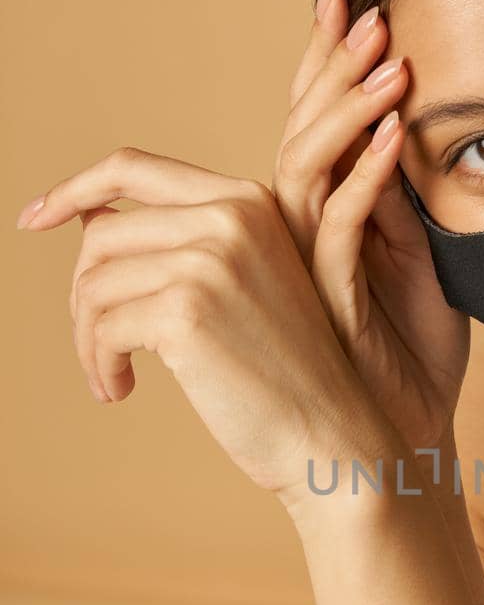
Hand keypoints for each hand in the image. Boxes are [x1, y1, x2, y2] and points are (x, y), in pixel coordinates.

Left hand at [16, 149, 401, 510]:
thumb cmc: (285, 373)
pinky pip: (102, 328)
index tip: (33, 221)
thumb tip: (86, 220)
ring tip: (111, 376)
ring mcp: (209, 261)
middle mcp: (229, 217)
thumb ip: (186, 241)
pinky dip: (99, 364)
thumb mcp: (247, 284)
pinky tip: (120, 391)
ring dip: (88, 339)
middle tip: (97, 346)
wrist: (330, 436)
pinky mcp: (185, 311)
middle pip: (101, 234)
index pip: (131, 168)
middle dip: (83, 296)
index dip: (72, 190)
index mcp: (246, 200)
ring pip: (94, 283)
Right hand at [270, 0, 469, 459]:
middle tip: (364, 4)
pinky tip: (397, 134)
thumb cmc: (412, 362)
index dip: (325, 60)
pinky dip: (368, 178)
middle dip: (331, 65)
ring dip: (350, 109)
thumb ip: (403, 205)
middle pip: (301, 130)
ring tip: (390, 57)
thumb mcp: (422, 266)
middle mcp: (297, 233)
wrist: (404, 441)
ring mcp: (304, 264)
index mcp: (318, 220)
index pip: (315, 122)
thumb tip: (401, 130)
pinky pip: (339, 226)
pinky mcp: (326, 298)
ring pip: (306, 167)